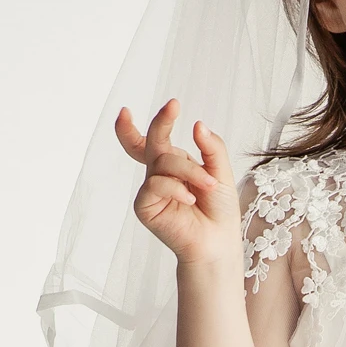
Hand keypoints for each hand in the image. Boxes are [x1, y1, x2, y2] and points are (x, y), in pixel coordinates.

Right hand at [115, 97, 242, 268]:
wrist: (218, 241)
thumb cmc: (219, 208)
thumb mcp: (221, 171)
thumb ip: (211, 147)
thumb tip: (197, 123)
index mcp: (173, 165)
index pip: (148, 142)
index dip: (131, 128)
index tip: (124, 111)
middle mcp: (158, 174)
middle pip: (152, 142)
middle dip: (161, 122)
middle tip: (173, 106)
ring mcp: (150, 190)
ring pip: (163, 161)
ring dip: (189, 170)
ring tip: (208, 186)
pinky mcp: (144, 206)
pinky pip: (156, 184)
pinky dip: (176, 188)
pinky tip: (189, 199)